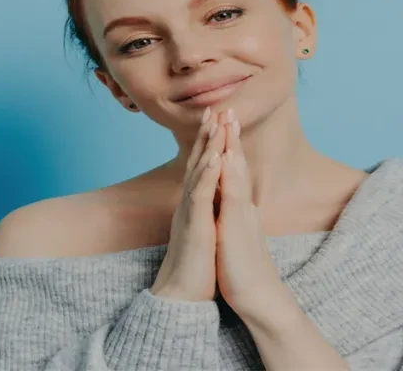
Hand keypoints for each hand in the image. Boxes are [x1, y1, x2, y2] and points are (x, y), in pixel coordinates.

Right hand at [150, 107, 225, 301]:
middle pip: (198, 161)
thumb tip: (217, 201)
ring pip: (198, 172)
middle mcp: (190, 203)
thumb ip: (210, 212)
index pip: (204, 166)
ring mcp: (190, 213)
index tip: (219, 119)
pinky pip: (200, 196)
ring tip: (215, 122)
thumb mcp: (207, 231)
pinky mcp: (194, 226)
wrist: (183, 294)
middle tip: (215, 108)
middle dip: (207, 135)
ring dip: (207, 146)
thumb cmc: (197, 266)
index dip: (210, 142)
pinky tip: (214, 158)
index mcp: (197, 204)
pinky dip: (207, 175)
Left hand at [214, 108, 286, 317]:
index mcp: (239, 210)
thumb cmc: (245, 272)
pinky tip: (226, 154)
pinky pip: (233, 193)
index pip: (233, 172)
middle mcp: (243, 207)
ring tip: (228, 119)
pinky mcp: (237, 225)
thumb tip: (227, 212)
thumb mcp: (235, 239)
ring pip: (236, 172)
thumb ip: (233, 222)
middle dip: (231, 136)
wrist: (259, 298)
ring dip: (232, 144)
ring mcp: (242, 214)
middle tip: (228, 107)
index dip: (229, 147)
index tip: (223, 124)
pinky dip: (229, 171)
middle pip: (237, 164)